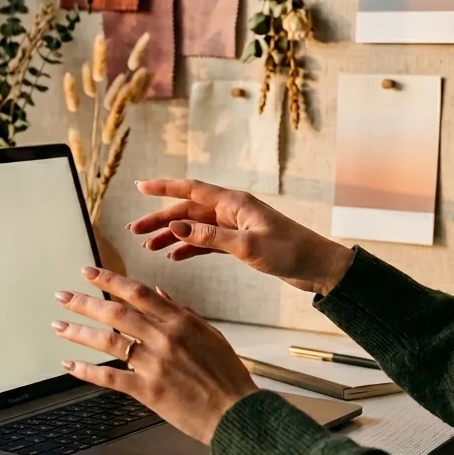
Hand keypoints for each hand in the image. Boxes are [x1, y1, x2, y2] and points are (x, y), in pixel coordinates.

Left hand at [51, 266, 258, 444]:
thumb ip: (183, 312)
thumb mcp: (211, 335)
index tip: (88, 272)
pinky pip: (110, 377)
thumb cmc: (227, 375)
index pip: (137, 292)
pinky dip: (86, 370)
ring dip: (79, 332)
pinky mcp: (148, 391)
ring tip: (59, 326)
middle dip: (84, 302)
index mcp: (180, 321)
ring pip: (108, 342)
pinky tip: (70, 365)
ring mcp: (154, 364)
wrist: (237, 413)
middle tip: (62, 297)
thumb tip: (159, 292)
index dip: (109, 280)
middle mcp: (164, 338)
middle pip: (115, 313)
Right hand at [127, 179, 353, 296]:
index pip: (191, 189)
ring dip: (172, 236)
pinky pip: (207, 242)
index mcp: (234, 202)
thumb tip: (177, 228)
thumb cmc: (290, 252)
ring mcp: (235, 226)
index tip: (139, 187)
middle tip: (135, 231)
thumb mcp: (247, 246)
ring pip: (195, 227)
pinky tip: (174, 256)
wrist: (318, 267)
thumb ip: (210, 237)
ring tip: (148, 247)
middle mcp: (232, 210)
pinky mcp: (240, 243)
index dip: (164, 188)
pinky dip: (190, 248)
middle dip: (160, 219)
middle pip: (188, 210)